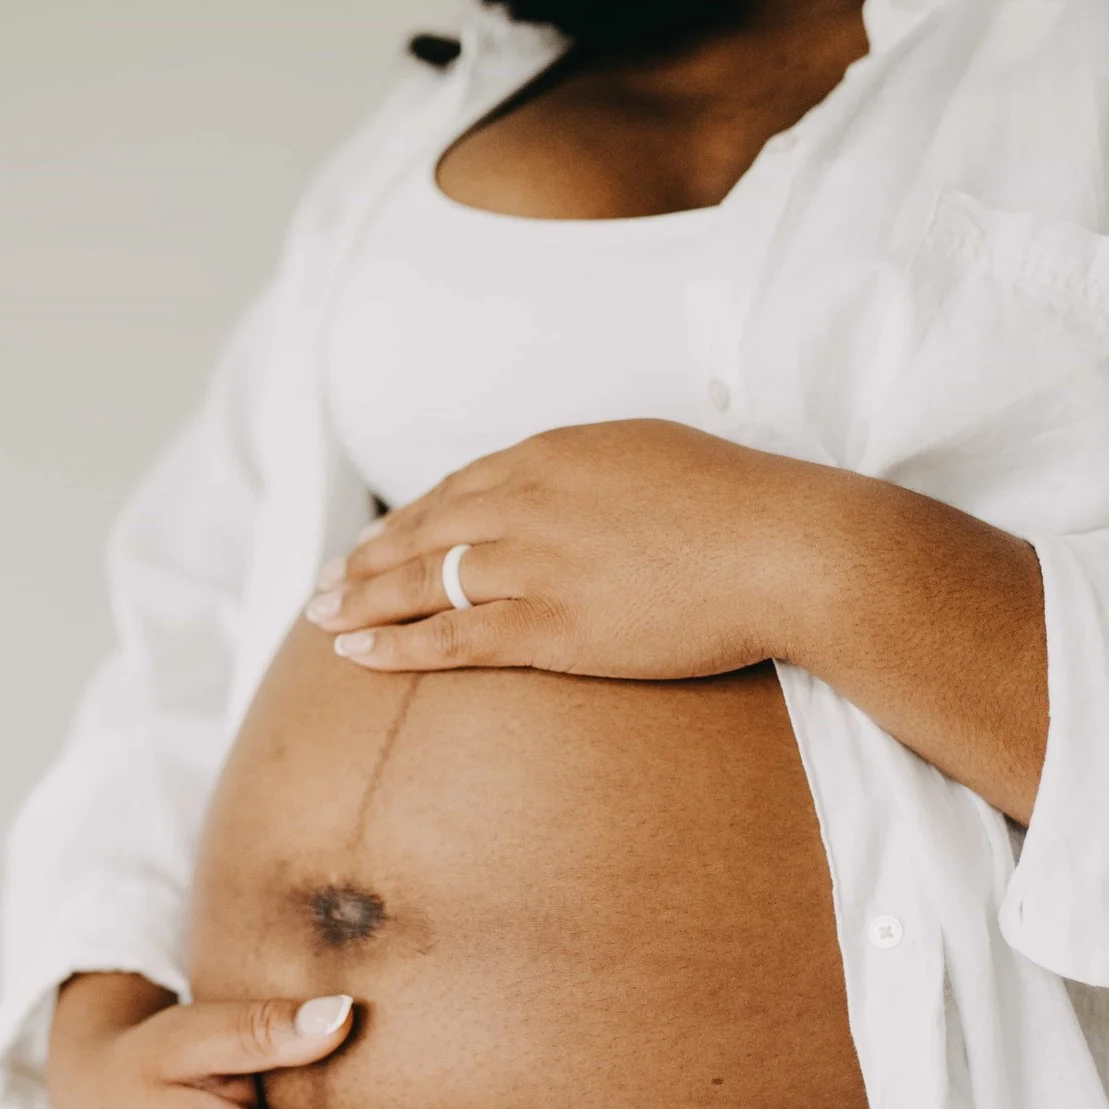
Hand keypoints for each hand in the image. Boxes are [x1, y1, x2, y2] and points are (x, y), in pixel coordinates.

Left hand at [302, 419, 885, 678]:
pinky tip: (354, 657)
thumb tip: (576, 489)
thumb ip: (597, 472)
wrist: (788, 547)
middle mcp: (527, 499)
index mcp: (553, 452)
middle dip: (365, 559)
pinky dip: (394, 647)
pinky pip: (451, 637)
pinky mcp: (552, 626)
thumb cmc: (741, 506)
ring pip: (421, 582)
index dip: (410, 518)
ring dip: (361, 602)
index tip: (378, 539)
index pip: (459, 486)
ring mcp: (535, 563)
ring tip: (320, 620)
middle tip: (323, 584)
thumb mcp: (654, 457)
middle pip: (423, 530)